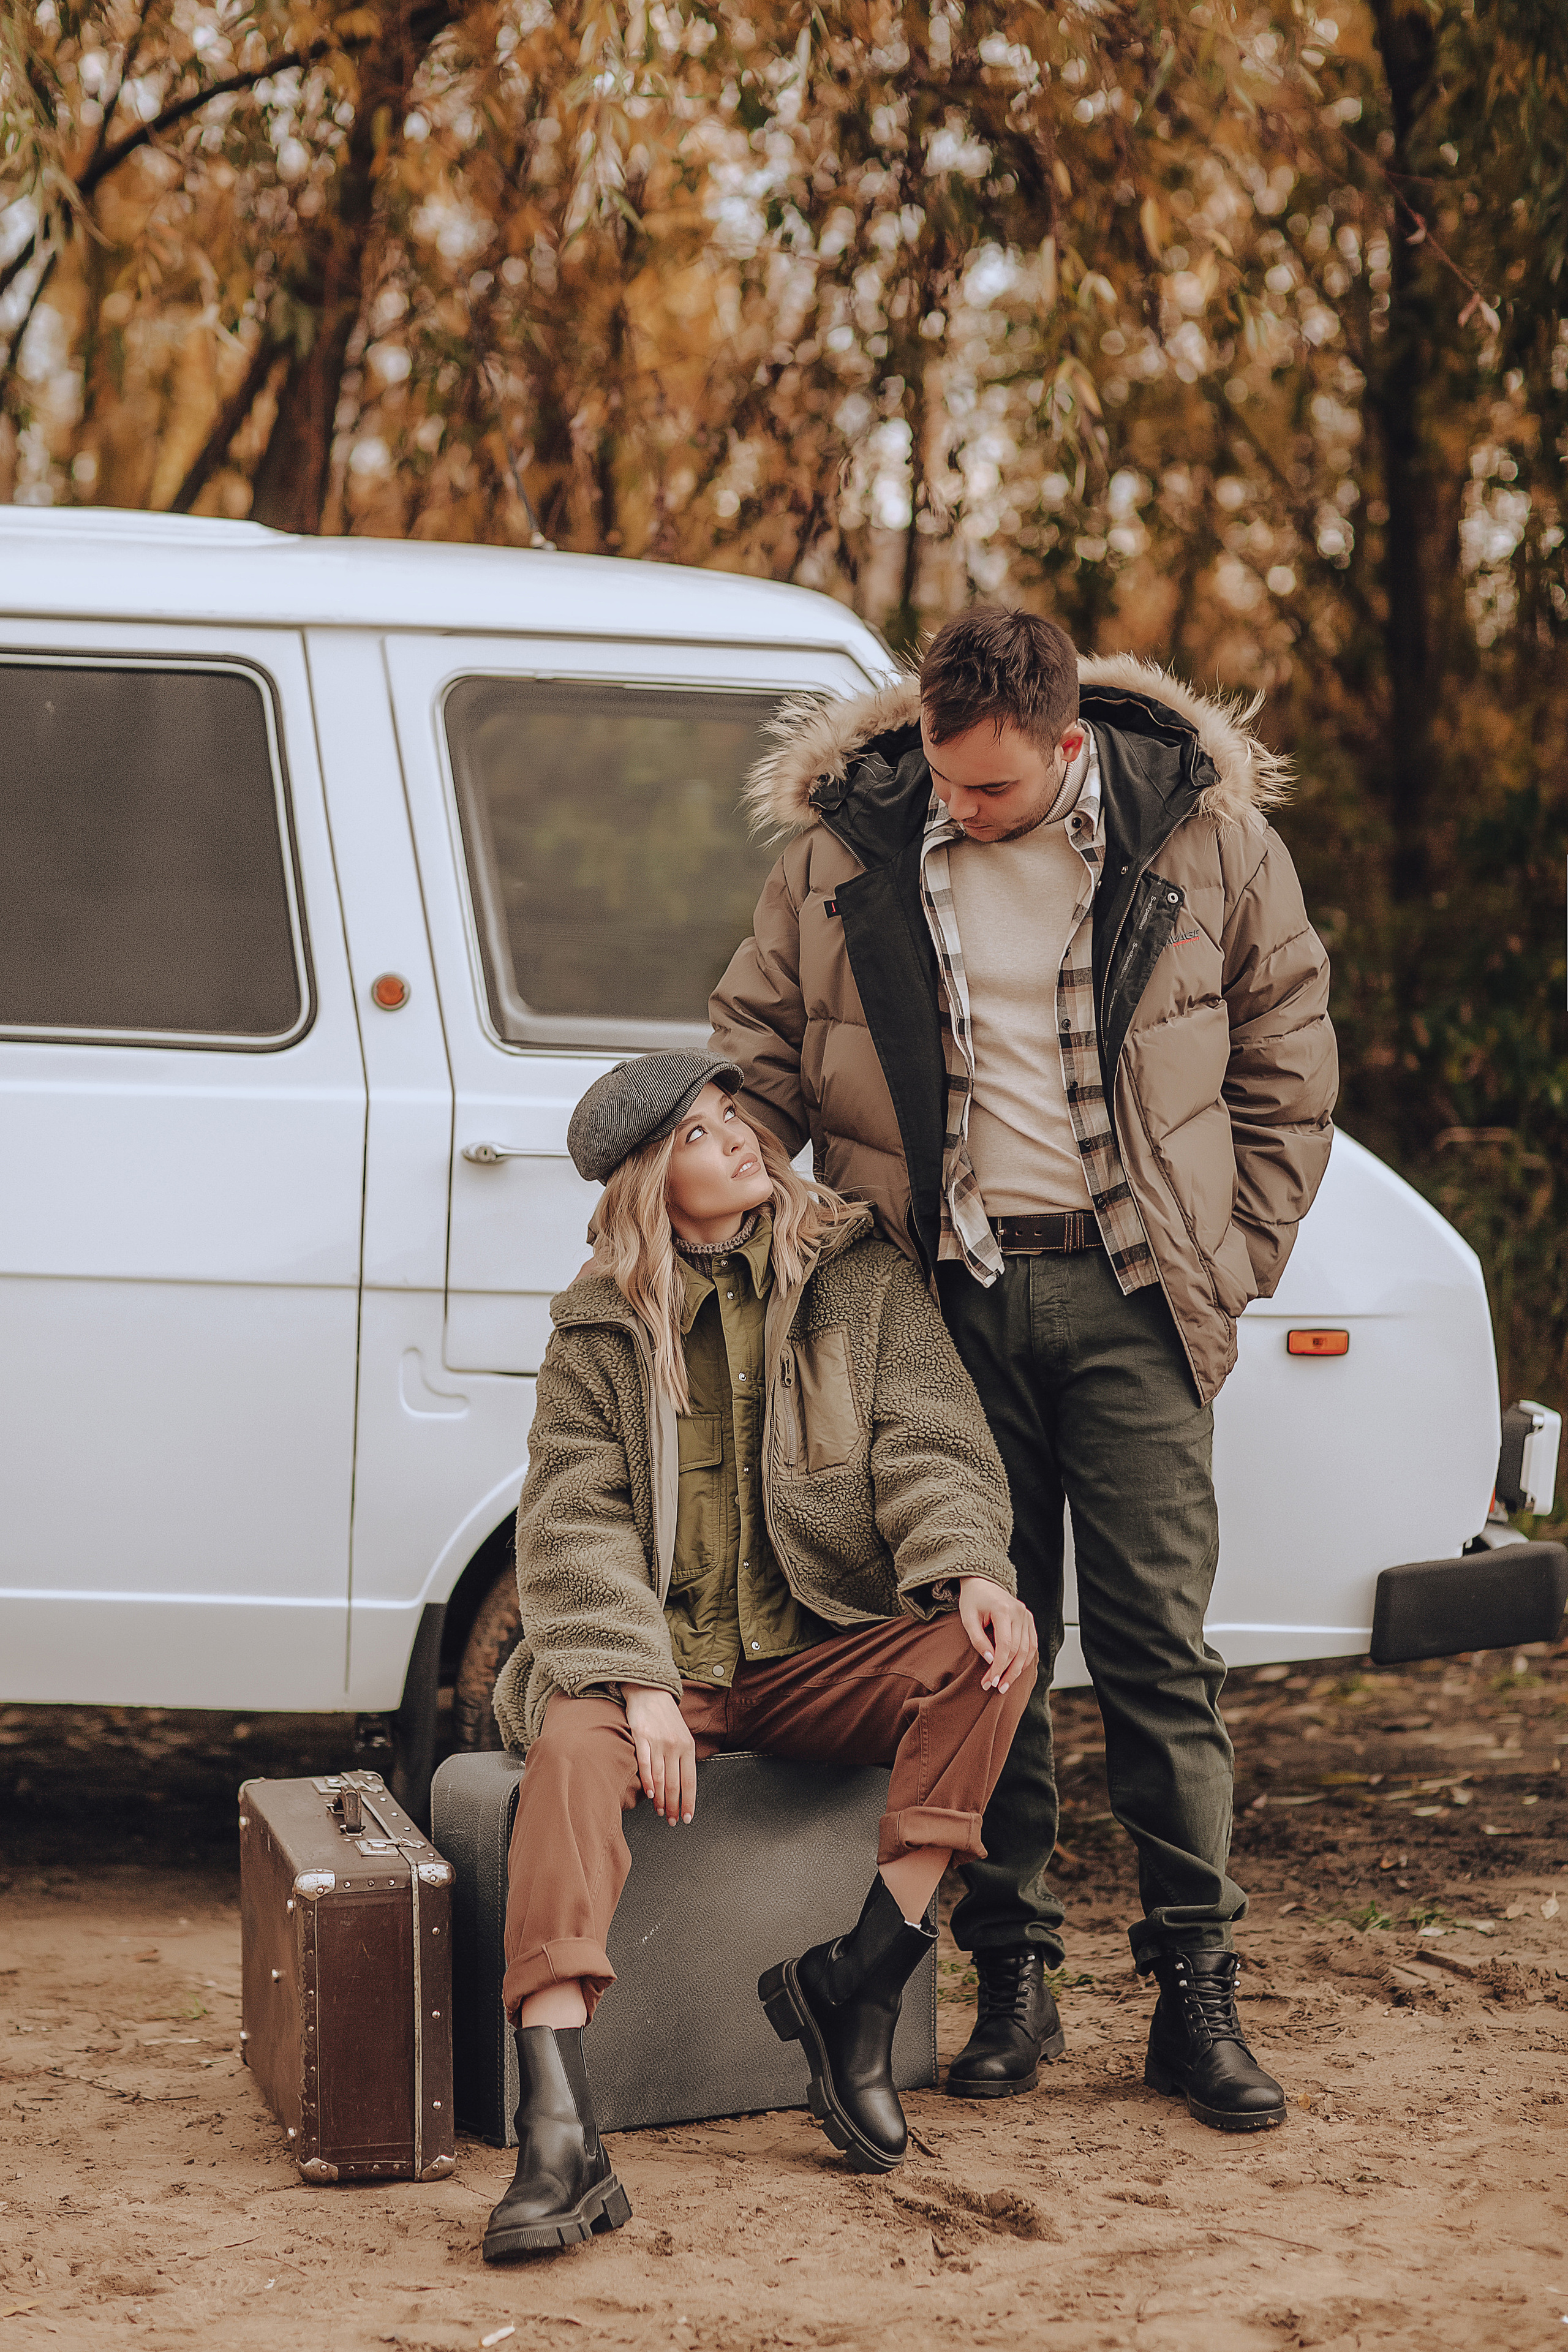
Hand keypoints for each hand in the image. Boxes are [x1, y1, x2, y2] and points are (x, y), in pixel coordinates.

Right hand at [622, 1685, 697, 1824]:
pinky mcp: (642, 1736)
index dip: (688, 1802)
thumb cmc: (666, 1718)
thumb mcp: (683, 1736)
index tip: (686, 1818)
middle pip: (675, 1784)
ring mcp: (658, 1741)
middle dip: (673, 1806)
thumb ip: (683, 1759)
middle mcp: (675, 1745)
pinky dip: (648, 1781)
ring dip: (661, 1799)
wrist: (650, 1692)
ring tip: (660, 1812)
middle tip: (671, 1820)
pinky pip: (645, 1764)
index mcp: (688, 1747)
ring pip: (661, 1778)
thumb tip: (683, 1787)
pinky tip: (650, 1794)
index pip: (690, 1781)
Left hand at [957, 1577, 1037, 1694]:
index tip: (990, 1681)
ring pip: (1027, 1650)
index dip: (999, 1666)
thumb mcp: (968, 1619)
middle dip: (1007, 1671)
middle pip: (1018, 1650)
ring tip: (1005, 1684)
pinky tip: (1016, 1671)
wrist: (982, 1582)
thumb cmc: (972, 1600)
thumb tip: (990, 1660)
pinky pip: (1031, 1644)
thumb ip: (978, 1640)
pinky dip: (1025, 1660)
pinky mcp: (1028, 1619)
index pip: (1005, 1645)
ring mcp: (1026, 1615)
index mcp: (1004, 1609)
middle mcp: (1019, 1612)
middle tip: (995, 1687)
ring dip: (1017, 1670)